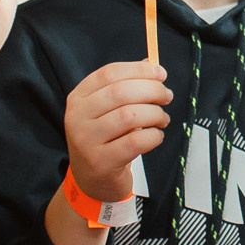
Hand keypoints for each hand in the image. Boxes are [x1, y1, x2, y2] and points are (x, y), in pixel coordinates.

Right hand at [63, 61, 170, 202]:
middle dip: (152, 91)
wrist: (92, 180)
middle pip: (121, 92)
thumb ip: (125, 86)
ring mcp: (86, 140)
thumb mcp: (108, 110)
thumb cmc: (105, 139)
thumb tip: (150, 64)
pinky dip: (153, 136)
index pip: (110, 73)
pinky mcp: (100, 161)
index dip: (139, 71)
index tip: (161, 74)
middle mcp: (77, 116)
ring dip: (155, 115)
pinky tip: (156, 136)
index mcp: (78, 97)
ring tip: (162, 119)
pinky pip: (136, 142)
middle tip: (167, 97)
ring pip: (130, 116)